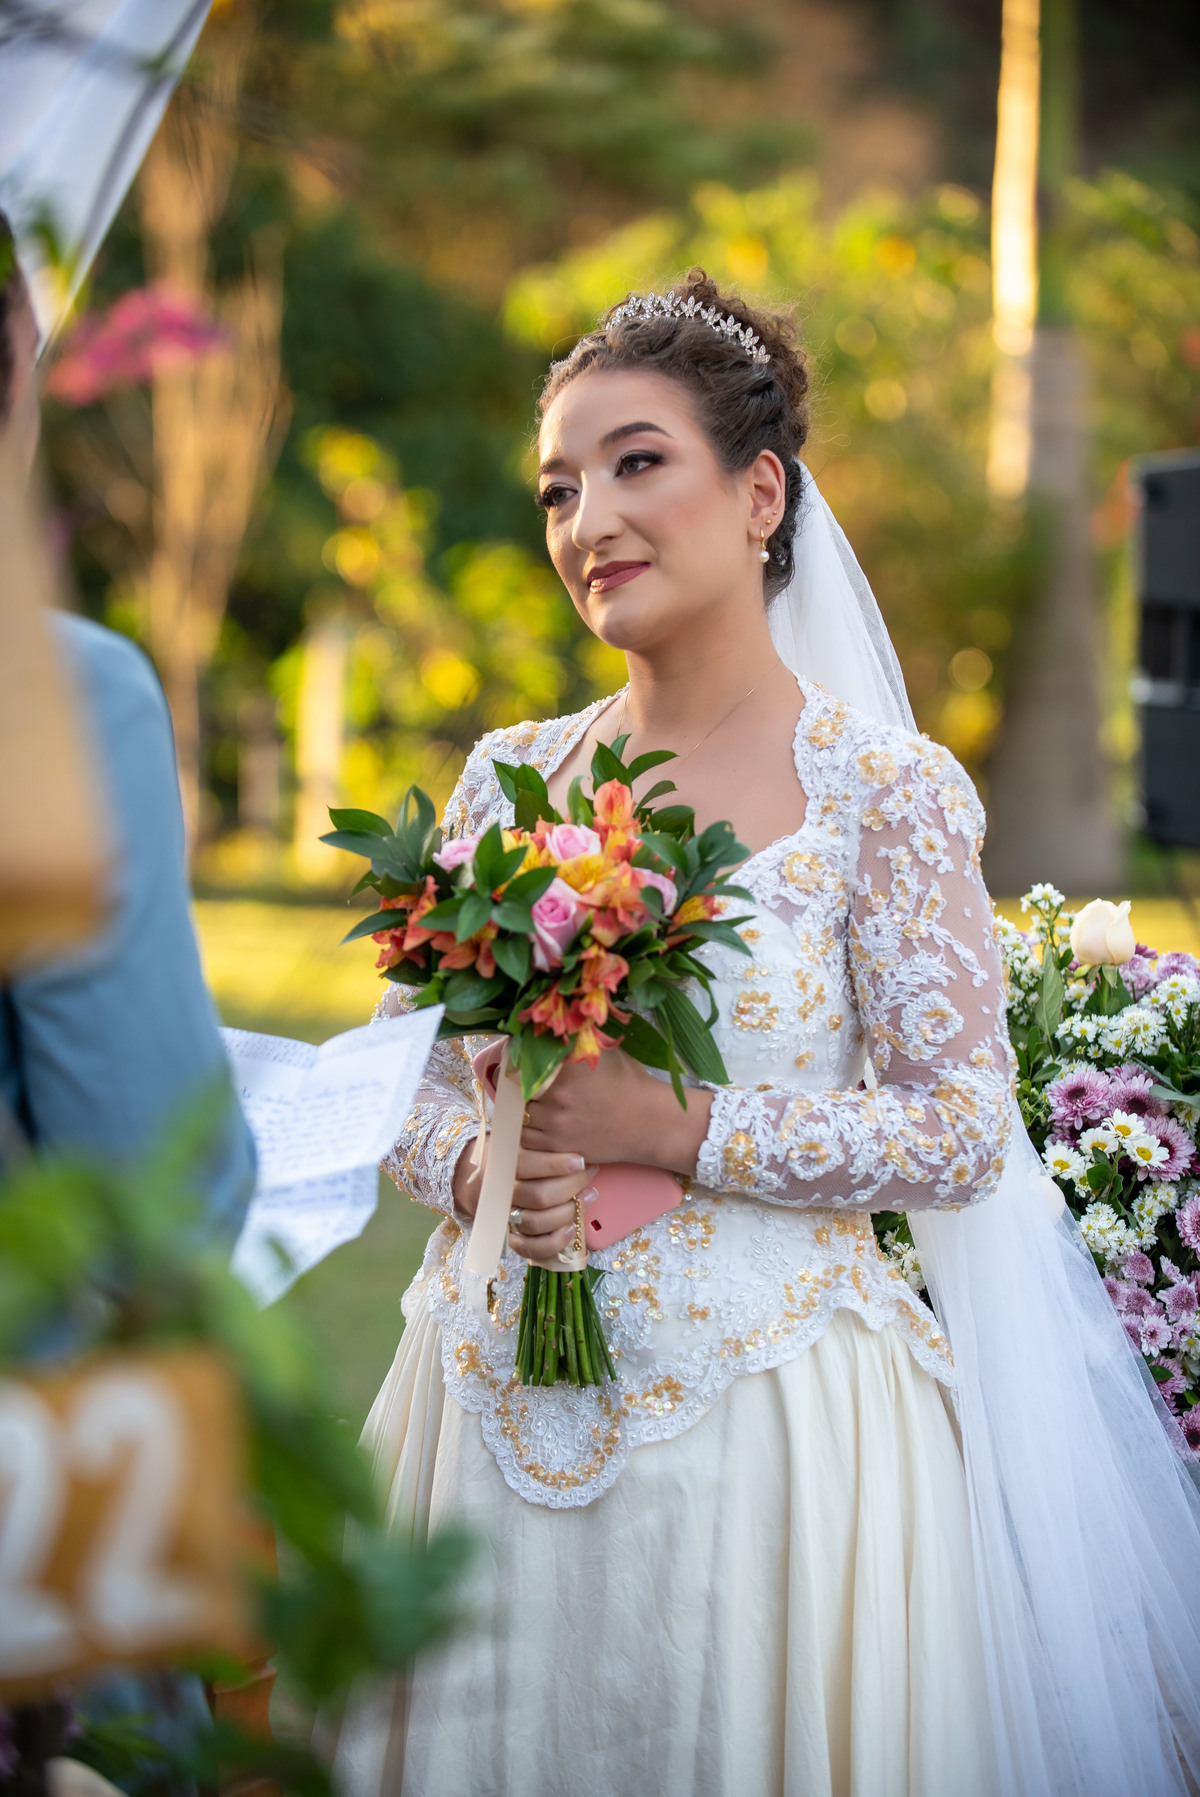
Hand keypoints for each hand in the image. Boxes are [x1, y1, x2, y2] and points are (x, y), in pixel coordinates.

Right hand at [452, 1138, 595, 1265]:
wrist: (477, 1178)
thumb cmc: (511, 1153)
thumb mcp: (518, 1138)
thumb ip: (539, 1137)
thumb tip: (575, 1135)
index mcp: (500, 1163)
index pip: (525, 1165)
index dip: (555, 1164)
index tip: (579, 1160)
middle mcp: (500, 1192)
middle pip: (538, 1196)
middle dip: (571, 1186)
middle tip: (588, 1173)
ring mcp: (504, 1216)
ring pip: (536, 1222)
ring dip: (568, 1212)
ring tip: (587, 1196)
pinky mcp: (510, 1236)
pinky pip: (529, 1248)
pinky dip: (552, 1242)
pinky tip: (570, 1228)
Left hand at [520, 1050, 711, 1175]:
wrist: (649, 1122)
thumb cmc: (629, 1082)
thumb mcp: (606, 1051)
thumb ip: (577, 1039)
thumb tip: (552, 1025)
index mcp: (567, 1065)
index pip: (524, 1056)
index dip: (518, 1056)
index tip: (517, 1056)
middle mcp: (558, 1093)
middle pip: (518, 1086)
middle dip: (521, 1083)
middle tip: (525, 1081)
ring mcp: (556, 1121)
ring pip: (520, 1113)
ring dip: (524, 1108)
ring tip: (536, 1103)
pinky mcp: (558, 1145)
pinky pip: (526, 1138)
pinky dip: (527, 1130)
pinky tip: (539, 1123)